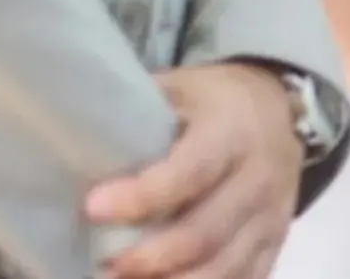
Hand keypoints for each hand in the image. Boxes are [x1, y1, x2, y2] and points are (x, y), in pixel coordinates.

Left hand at [85, 63, 303, 278]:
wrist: (278, 109)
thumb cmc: (211, 101)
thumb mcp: (178, 89)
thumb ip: (138, 117)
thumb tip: (71, 144)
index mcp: (231, 131)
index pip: (190, 172)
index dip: (141, 197)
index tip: (93, 208)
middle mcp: (259, 177)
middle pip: (204, 235)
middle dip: (147, 258)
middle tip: (102, 266)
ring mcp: (273, 217)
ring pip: (224, 270)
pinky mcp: (276, 244)